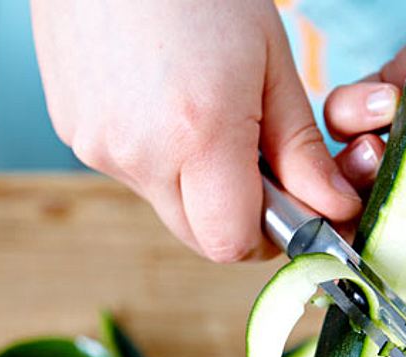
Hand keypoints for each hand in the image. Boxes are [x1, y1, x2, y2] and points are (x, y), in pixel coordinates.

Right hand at [31, 0, 361, 261]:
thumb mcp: (270, 64)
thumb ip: (300, 150)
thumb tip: (332, 209)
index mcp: (197, 136)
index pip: (231, 244)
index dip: (266, 236)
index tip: (286, 207)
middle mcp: (138, 155)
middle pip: (199, 236)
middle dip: (234, 215)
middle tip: (252, 160)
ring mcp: (97, 147)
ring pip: (167, 207)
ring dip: (196, 187)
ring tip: (203, 116)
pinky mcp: (73, 134)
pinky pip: (133, 174)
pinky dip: (159, 158)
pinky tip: (163, 103)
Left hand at [325, 0, 405, 321]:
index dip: (389, 267)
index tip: (364, 266)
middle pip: (375, 218)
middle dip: (361, 210)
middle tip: (375, 184)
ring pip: (352, 167)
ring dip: (353, 157)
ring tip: (385, 130)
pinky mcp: (402, 87)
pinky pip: (352, 112)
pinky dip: (355, 108)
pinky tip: (389, 95)